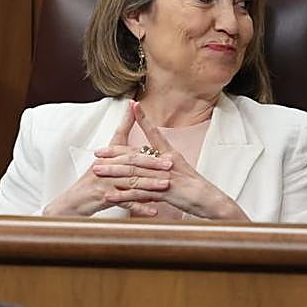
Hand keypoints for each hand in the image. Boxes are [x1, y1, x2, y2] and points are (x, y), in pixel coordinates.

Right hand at [44, 102, 171, 216]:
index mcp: (109, 158)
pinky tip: (153, 210)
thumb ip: (121, 131)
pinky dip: (139, 207)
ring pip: (130, 183)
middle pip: (131, 165)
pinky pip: (124, 203)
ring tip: (165, 186)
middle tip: (169, 165)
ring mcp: (104, 183)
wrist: (73, 201)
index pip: (130, 151)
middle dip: (152, 164)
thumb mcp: (105, 155)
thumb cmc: (92, 179)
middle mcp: (106, 168)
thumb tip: (131, 106)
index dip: (148, 152)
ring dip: (149, 185)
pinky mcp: (102, 198)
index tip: (166, 152)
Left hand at [94, 102, 249, 221]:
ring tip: (97, 171)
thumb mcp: (179, 167)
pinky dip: (123, 194)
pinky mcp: (164, 193)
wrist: (209, 200)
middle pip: (135, 155)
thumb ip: (164, 159)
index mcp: (169, 154)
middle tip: (96, 152)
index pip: (153, 134)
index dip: (142, 119)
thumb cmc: (193, 185)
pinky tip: (110, 195)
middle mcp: (165, 163)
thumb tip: (154, 154)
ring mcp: (164, 178)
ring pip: (134, 173)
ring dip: (114, 172)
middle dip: (114, 153)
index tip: (132, 105)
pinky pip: (140, 194)